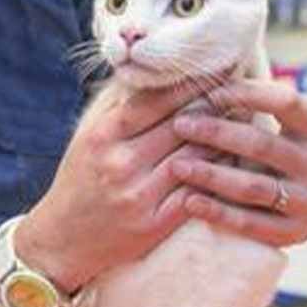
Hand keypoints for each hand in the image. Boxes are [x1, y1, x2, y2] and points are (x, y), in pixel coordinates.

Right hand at [17, 83, 218, 291]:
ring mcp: (139, 197)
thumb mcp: (87, 133)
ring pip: (195, 157)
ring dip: (222, 138)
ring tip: (242, 120)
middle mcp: (121, 164)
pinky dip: (218, 173)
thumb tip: (151, 69)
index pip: (154, 100)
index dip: (186, 84)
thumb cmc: (80, 177)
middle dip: (212, 106)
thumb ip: (117, 101)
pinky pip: (197, 192)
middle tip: (237, 91)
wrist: (63, 237)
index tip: (210, 69)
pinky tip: (232, 159)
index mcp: (103, 136)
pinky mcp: (155, 224)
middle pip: (180, 126)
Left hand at [166, 79, 306, 247]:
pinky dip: (217, 211)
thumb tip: (205, 78)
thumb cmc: (271, 163)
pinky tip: (189, 201)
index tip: (211, 94)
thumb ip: (251, 110)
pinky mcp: (293, 233)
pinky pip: (250, 222)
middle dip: (217, 133)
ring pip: (253, 186)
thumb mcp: (274, 133)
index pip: (287, 102)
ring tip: (177, 166)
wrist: (297, 216)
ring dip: (211, 174)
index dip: (249, 94)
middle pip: (263, 144)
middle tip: (180, 125)